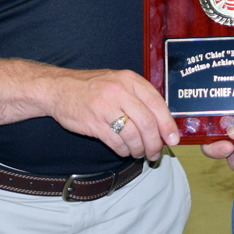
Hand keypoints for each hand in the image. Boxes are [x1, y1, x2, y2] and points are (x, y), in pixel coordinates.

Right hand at [46, 69, 178, 160]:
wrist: (60, 88)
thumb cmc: (93, 87)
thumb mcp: (119, 82)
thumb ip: (139, 97)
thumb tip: (161, 122)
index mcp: (130, 80)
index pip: (157, 102)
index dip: (168, 123)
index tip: (173, 139)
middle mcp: (120, 91)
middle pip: (147, 122)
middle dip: (155, 142)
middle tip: (155, 153)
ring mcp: (106, 107)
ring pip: (133, 135)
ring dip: (139, 149)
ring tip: (139, 153)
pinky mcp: (94, 122)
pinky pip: (116, 142)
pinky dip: (124, 150)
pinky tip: (124, 150)